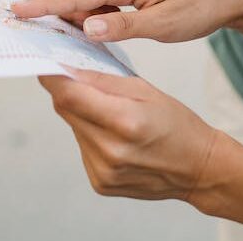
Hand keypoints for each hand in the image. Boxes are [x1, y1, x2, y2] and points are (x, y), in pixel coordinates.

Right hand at [12, 0, 242, 42]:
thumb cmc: (197, 9)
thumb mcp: (163, 25)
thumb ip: (123, 26)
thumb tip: (86, 28)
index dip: (45, 5)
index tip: (17, 12)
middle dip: (63, 3)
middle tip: (81, 30)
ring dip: (79, 8)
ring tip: (97, 30)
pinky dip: (92, 9)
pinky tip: (106, 26)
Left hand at [39, 70, 219, 200]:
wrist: (197, 167)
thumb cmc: (176, 123)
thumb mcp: (145, 90)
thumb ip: (104, 80)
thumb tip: (68, 67)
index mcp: (124, 121)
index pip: (70, 95)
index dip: (52, 76)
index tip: (45, 60)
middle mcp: (109, 150)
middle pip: (67, 110)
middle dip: (68, 89)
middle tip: (76, 74)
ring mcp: (102, 171)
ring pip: (73, 127)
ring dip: (81, 112)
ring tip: (108, 108)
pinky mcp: (99, 183)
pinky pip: (82, 146)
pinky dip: (90, 132)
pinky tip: (112, 132)